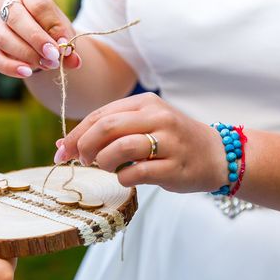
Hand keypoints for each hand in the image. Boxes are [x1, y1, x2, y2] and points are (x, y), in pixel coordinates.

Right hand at [0, 0, 81, 77]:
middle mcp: (6, 4)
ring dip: (26, 54)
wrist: (39, 40)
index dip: (52, 25)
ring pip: (3, 38)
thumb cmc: (52, 29)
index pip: (38, 4)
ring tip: (46, 65)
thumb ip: (69, 44)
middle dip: (36, 39)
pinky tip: (27, 72)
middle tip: (53, 56)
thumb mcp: (64, 32)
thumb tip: (74, 61)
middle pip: (16, 17)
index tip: (64, 44)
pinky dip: (11, 67)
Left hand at [55, 93, 225, 192]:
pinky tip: (125, 177)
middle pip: (107, 127)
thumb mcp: (146, 122)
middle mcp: (157, 117)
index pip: (101, 114)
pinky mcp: (174, 166)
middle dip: (85, 145)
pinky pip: (137, 172)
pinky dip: (123, 177)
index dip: (76, 133)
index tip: (62, 150)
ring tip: (104, 167)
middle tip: (81, 160)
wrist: (217, 154)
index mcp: (145, 103)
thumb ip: (113, 128)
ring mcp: (168, 142)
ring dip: (103, 161)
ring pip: (120, 147)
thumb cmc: (172, 140)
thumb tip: (68, 144)